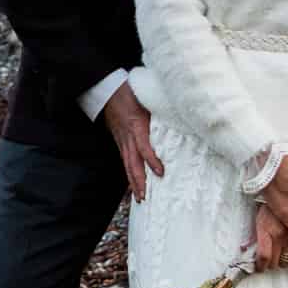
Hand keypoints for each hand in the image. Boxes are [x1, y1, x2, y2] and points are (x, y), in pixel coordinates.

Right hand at [101, 82, 163, 202]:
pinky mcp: (119, 141)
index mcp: (136, 125)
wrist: (107, 89)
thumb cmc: (129, 91)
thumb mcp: (146, 98)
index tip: (161, 172)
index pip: (143, 147)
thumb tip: (180, 116)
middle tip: (145, 198)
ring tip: (140, 199)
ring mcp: (122, 140)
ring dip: (133, 182)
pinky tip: (134, 185)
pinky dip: (129, 174)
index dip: (152, 160)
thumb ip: (160, 110)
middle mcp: (128, 136)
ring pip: (127, 165)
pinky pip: (124, 161)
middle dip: (139, 181)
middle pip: (133, 163)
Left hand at [247, 204, 287, 271]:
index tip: (260, 268)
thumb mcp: (260, 219)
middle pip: (274, 262)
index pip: (263, 256)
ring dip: (282, 262)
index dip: (261, 266)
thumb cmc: (272, 207)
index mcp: (266, 230)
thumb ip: (253, 235)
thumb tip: (244, 249)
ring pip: (286, 262)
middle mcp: (280, 236)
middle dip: (271, 264)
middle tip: (271, 260)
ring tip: (281, 257)